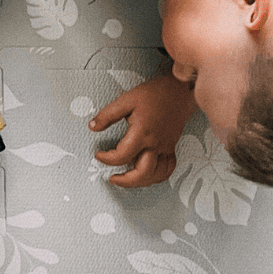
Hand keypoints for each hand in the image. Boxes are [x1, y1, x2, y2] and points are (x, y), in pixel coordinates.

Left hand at [89, 72, 197, 187]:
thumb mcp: (126, 100)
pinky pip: (168, 169)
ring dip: (140, 182)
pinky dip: (157, 177)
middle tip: (112, 178)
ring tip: (126, 179)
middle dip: (125, 181)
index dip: (107, 159)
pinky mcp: (171, 148)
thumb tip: (92, 127)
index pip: (122, 156)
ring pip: (157, 175)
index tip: (98, 155)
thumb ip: (108, 115)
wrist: (179, 91)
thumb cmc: (154, 94)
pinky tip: (145, 174)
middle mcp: (155, 144)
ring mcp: (165, 148)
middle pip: (143, 173)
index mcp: (142, 133)